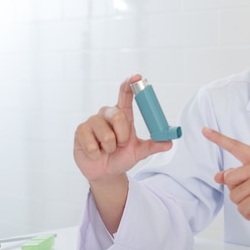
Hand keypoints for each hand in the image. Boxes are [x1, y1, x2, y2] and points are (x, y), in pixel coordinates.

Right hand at [73, 74, 172, 232]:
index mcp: (123, 115)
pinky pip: (92, 143)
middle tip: (121, 144)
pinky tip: (96, 153)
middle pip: (118, 115)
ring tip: (107, 150)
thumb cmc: (121, 156)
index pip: (126, 95)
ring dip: (110, 147)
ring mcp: (92, 121)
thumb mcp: (139, 152)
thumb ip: (153, 145)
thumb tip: (169, 142)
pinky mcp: (80, 131)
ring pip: (106, 134)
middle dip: (123, 135)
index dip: (130, 85)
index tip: (137, 77)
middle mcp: (107, 114)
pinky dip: (97, 153)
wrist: (106, 172)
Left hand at [202, 127, 249, 241]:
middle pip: (229, 178)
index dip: (218, 138)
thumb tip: (218, 176)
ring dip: (244, 205)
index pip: (236, 146)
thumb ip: (238, 177)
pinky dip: (249, 214)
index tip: (204, 130)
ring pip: (234, 196)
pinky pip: (242, 208)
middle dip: (237, 192)